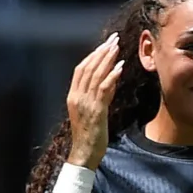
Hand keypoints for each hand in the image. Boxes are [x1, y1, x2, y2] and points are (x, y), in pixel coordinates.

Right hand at [66, 32, 123, 168]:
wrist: (84, 154)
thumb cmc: (89, 136)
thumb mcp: (93, 112)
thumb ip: (100, 96)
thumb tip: (111, 80)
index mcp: (73, 96)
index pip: (81, 69)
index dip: (93, 55)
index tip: (104, 44)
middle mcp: (77, 97)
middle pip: (88, 67)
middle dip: (101, 51)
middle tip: (113, 39)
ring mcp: (85, 103)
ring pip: (95, 75)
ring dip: (107, 59)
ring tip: (117, 47)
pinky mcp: (95, 111)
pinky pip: (103, 89)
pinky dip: (111, 76)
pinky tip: (120, 66)